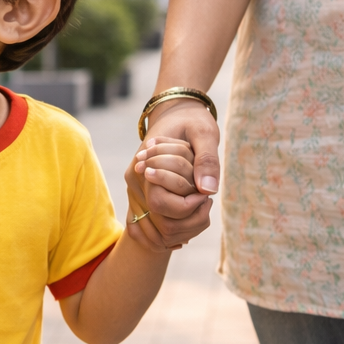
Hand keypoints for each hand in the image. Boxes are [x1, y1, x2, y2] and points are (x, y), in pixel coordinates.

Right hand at [127, 101, 217, 247]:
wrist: (175, 111)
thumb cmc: (191, 120)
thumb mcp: (204, 134)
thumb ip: (207, 161)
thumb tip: (208, 191)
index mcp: (144, 167)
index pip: (161, 204)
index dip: (189, 207)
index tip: (206, 195)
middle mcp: (134, 182)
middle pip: (158, 224)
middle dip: (189, 222)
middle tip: (206, 203)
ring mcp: (136, 191)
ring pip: (155, 231)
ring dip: (182, 231)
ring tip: (202, 213)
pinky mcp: (141, 196)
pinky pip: (151, 227)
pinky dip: (172, 232)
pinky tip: (190, 225)